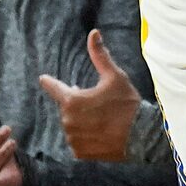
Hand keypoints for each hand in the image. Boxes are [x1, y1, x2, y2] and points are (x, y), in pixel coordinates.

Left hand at [37, 29, 139, 158]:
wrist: (141, 136)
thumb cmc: (127, 103)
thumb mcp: (115, 76)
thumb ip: (99, 56)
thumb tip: (93, 33)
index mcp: (71, 100)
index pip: (53, 88)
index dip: (50, 82)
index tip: (44, 79)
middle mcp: (68, 121)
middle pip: (67, 108)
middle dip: (78, 104)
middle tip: (98, 103)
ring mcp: (73, 139)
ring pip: (72, 125)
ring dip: (82, 121)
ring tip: (102, 119)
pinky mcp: (80, 153)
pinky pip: (78, 141)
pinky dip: (86, 137)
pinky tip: (101, 134)